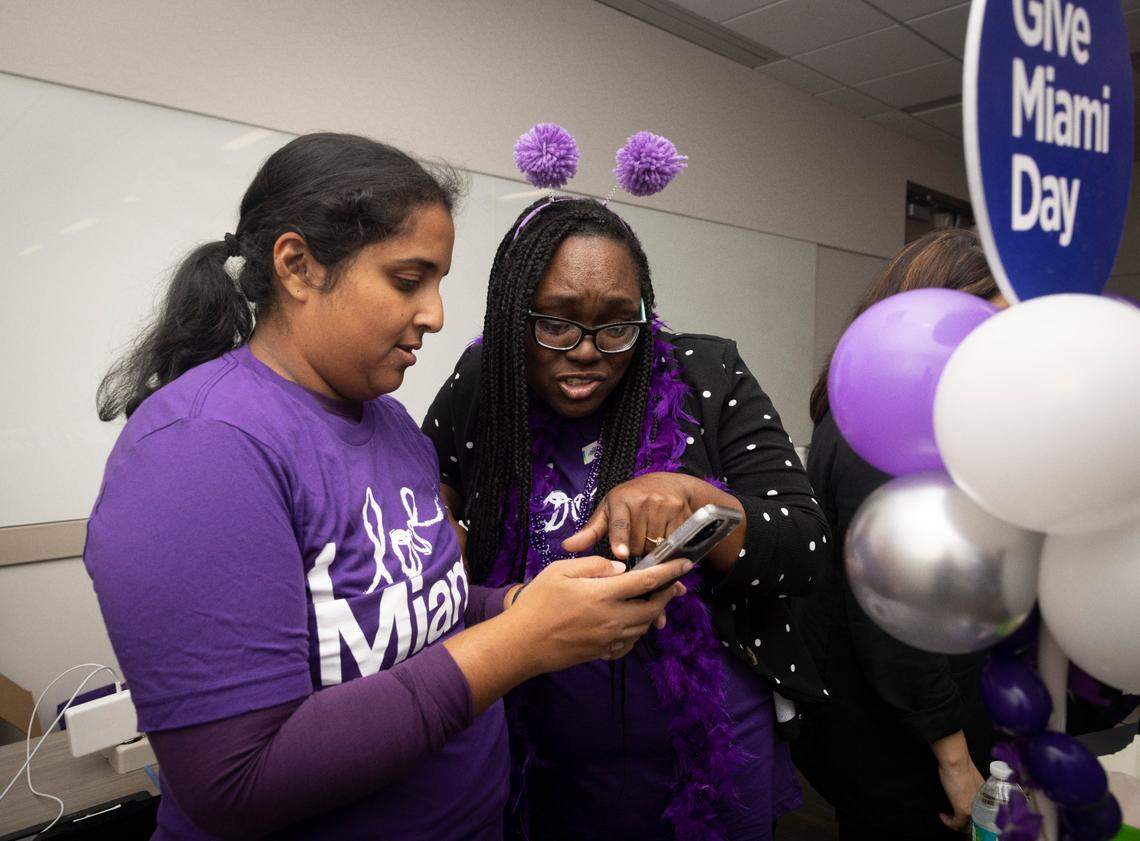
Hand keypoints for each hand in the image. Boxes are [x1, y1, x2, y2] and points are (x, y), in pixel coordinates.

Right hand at [510, 555, 690, 671]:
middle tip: (673, 585)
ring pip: (642, 627)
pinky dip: (636, 631)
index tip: (685, 565)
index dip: (668, 572)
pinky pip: (629, 643)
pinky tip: (629, 623)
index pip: (645, 582)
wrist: (521, 644)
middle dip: (666, 596)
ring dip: (652, 613)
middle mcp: (612, 620)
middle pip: (651, 608)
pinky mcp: (602, 653)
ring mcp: (608, 640)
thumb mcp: (560, 571)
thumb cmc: (537, 602)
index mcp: (603, 595)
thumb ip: (593, 566)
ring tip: (652, 601)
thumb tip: (619, 569)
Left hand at [561, 472, 729, 560]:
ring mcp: (664, 506)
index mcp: (620, 500)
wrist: (670, 485)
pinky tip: (666, 534)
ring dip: (653, 549)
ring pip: (656, 546)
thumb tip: (566, 546)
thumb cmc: (632, 500)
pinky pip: (673, 543)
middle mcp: (643, 500)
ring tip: (651, 533)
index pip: (619, 523)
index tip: (620, 554)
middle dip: (637, 548)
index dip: (620, 540)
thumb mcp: (609, 510)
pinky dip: (669, 547)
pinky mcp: (681, 513)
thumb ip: (591, 531)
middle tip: (638, 535)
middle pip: (637, 545)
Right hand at [937, 756, 984, 830]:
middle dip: (964, 822)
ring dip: (955, 823)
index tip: (961, 813)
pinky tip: (943, 816)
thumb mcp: (971, 779)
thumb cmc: (960, 765)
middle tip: (953, 818)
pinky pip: (956, 823)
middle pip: (975, 821)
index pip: (982, 814)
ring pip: (966, 824)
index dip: (972, 817)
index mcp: (986, 797)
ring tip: (948, 818)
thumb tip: (964, 792)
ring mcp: (974, 808)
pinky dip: (949, 822)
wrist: (956, 761)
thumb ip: (971, 788)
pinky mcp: (964, 810)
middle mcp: (982, 805)